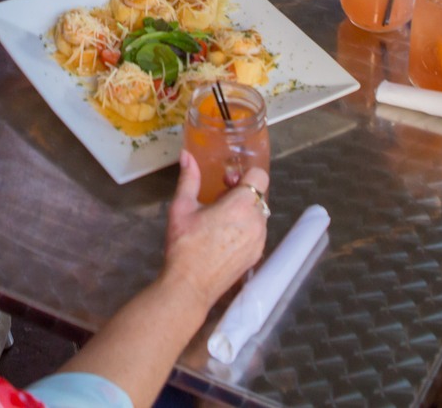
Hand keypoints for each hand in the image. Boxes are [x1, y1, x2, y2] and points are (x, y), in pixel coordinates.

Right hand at [160, 155, 268, 309]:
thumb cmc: (184, 245)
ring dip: (243, 212)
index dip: (244, 175)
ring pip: (258, 215)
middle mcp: (256, 222)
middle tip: (218, 200)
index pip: (260, 176)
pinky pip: (257, 233)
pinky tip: (223, 238)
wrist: (189, 286)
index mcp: (241, 205)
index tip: (226, 183)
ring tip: (219, 222)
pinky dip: (245, 230)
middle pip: (258, 196)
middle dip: (241, 194)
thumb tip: (186, 155)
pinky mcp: (256, 256)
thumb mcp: (182, 207)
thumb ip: (188, 178)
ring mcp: (259, 241)